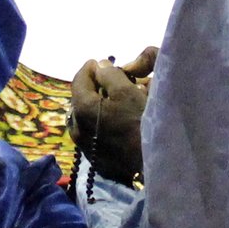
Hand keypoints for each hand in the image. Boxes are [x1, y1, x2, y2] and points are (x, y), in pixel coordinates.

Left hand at [70, 47, 156, 184]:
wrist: (152, 165)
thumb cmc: (139, 124)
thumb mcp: (127, 92)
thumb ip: (110, 75)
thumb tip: (100, 67)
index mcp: (81, 108)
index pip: (79, 79)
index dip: (91, 68)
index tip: (101, 62)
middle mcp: (77, 127)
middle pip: (82, 99)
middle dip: (95, 87)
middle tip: (111, 81)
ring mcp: (84, 146)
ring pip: (87, 117)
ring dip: (99, 105)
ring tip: (116, 101)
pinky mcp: (95, 159)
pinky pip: (94, 132)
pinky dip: (102, 122)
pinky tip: (117, 121)